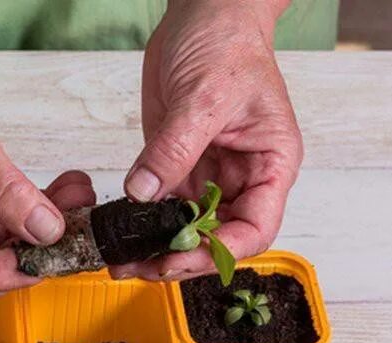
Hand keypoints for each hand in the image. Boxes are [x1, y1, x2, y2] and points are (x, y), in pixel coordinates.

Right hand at [0, 46, 94, 301]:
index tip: (61, 248)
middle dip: (38, 247)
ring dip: (43, 225)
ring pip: (5, 243)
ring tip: (76, 195)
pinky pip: (5, 219)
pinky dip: (34, 208)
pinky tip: (61, 189)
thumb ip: (5, 190)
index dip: (18, 271)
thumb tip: (45, 232)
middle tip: (80, 221)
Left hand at [113, 0, 301, 280]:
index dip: (220, 251)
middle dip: (183, 258)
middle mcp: (243, 177)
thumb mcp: (203, 96)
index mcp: (270, 165)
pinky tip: (120, 231)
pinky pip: (163, 205)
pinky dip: (144, 223)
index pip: (255, 229)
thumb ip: (174, 149)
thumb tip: (144, 194)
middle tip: (142, 268)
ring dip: (158, 247)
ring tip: (123, 260)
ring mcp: (209, 174)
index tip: (180, 257)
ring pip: (188, 228)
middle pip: (219, 238)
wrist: (205, 14)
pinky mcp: (179, 166)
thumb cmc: (227, 43)